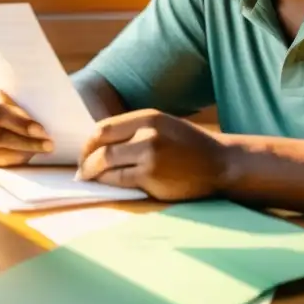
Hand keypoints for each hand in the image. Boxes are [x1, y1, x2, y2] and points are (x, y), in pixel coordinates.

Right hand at [0, 85, 52, 166]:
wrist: (14, 114)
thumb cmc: (25, 102)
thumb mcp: (27, 95)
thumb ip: (35, 101)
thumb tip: (59, 107)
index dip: (20, 123)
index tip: (42, 130)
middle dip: (24, 141)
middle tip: (48, 145)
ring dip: (22, 152)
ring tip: (43, 150)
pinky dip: (13, 160)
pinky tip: (30, 157)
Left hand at [77, 109, 229, 200]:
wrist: (221, 164)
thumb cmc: (190, 147)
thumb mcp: (164, 127)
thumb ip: (135, 131)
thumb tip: (99, 146)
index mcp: (148, 117)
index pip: (104, 127)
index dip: (89, 142)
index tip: (85, 153)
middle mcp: (147, 133)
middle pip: (100, 145)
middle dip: (86, 160)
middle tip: (82, 171)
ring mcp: (149, 155)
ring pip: (106, 163)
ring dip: (93, 173)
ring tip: (90, 180)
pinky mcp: (152, 177)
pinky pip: (119, 180)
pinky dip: (108, 183)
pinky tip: (106, 186)